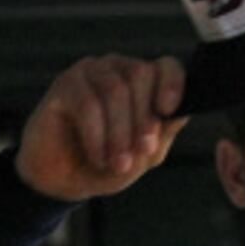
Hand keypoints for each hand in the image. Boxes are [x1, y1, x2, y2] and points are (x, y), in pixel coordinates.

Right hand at [15, 55, 187, 201]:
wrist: (66, 179)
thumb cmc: (109, 163)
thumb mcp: (145, 153)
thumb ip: (164, 131)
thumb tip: (180, 111)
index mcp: (144, 83)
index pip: (166, 66)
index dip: (172, 83)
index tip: (168, 109)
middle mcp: (118, 69)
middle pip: (140, 75)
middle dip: (143, 119)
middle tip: (140, 152)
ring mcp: (90, 73)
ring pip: (114, 90)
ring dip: (120, 133)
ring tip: (119, 164)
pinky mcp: (64, 84)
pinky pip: (87, 105)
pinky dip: (96, 137)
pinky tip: (99, 158)